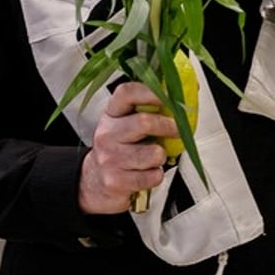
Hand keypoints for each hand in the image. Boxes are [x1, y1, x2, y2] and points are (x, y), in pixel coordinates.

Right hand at [78, 82, 177, 214]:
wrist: (94, 182)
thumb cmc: (118, 150)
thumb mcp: (124, 125)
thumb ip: (146, 112)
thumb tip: (180, 99)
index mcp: (111, 115)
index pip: (126, 93)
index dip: (150, 92)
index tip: (168, 98)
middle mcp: (107, 134)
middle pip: (144, 122)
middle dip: (168, 127)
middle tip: (176, 130)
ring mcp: (110, 158)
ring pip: (154, 153)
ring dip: (161, 156)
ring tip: (153, 157)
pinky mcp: (116, 180)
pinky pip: (153, 176)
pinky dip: (156, 176)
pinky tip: (146, 173)